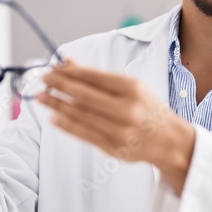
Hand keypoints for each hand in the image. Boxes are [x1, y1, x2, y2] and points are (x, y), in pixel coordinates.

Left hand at [37, 60, 195, 192]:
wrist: (169, 140)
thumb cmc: (148, 109)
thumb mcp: (131, 87)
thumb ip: (99, 78)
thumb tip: (68, 64)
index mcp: (132, 89)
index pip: (94, 77)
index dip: (70, 72)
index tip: (53, 68)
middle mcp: (127, 109)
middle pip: (84, 96)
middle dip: (59, 86)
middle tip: (43, 80)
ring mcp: (119, 130)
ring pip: (81, 115)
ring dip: (57, 105)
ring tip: (42, 97)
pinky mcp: (113, 147)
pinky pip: (85, 134)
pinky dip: (67, 125)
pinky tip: (54, 118)